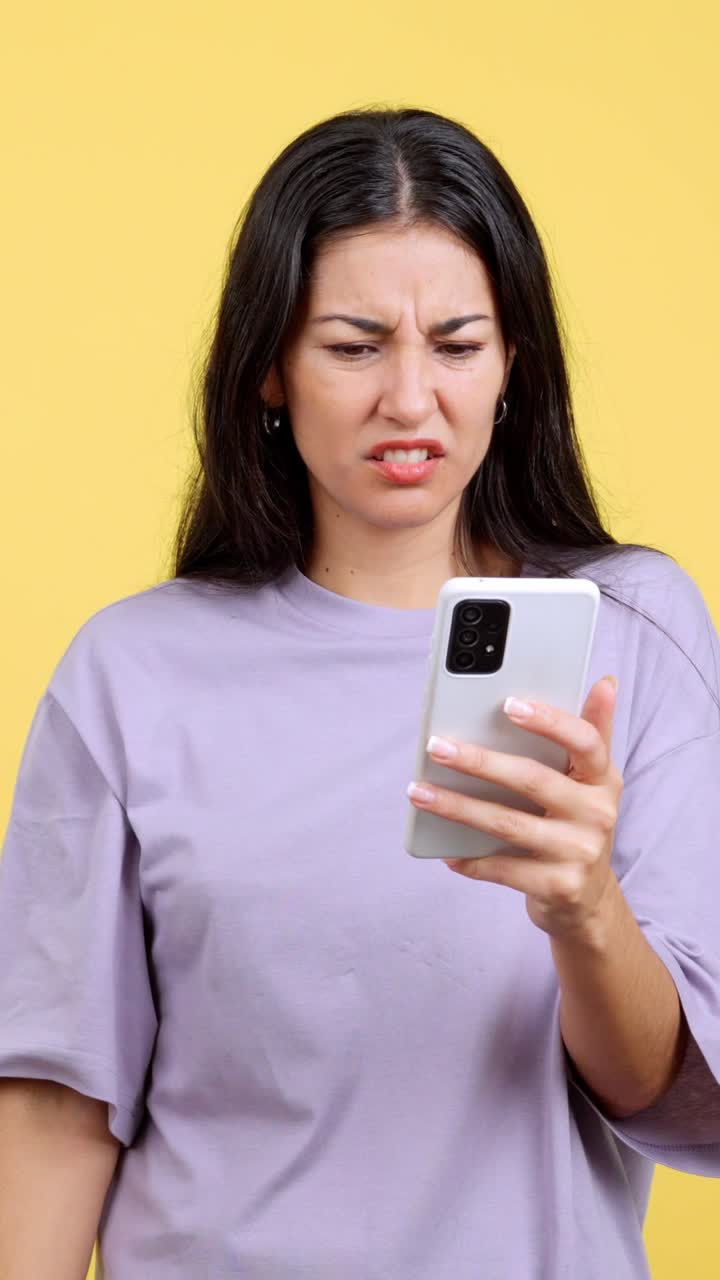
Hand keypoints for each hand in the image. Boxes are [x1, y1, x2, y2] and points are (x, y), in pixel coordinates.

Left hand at [407, 676, 623, 939]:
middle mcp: (598, 814)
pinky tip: (445, 851)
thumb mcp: (593, 781)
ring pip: (508, 824)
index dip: (550, 721)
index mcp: (604, 779)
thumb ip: (594, 732)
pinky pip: (504, 870)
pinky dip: (471, 860)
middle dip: (480, 762)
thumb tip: (606, 681)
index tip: (509, 704)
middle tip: (436, 746)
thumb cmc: (577, 824)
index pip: (585, 742)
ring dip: (458, 808)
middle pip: (533, 780)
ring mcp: (580, 853)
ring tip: (419, 793)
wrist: (587, 899)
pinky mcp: (559, 887)